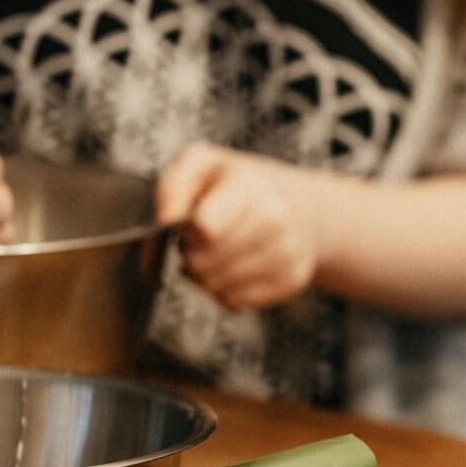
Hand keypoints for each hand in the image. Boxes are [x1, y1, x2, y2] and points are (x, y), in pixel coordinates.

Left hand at [156, 145, 319, 310]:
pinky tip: (234, 268)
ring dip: (206, 275)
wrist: (299, 206)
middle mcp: (276, 220)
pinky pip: (235, 302)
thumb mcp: (203, 165)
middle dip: (191, 255)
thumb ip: (174, 185)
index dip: (187, 232)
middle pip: (203, 263)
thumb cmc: (240, 187)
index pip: (205, 227)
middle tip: (202, 239)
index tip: (191, 223)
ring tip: (217, 253)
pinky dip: (226, 290)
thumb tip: (166, 219)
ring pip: (216, 287)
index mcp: (250, 186)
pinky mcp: (291, 280)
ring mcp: (287, 253)